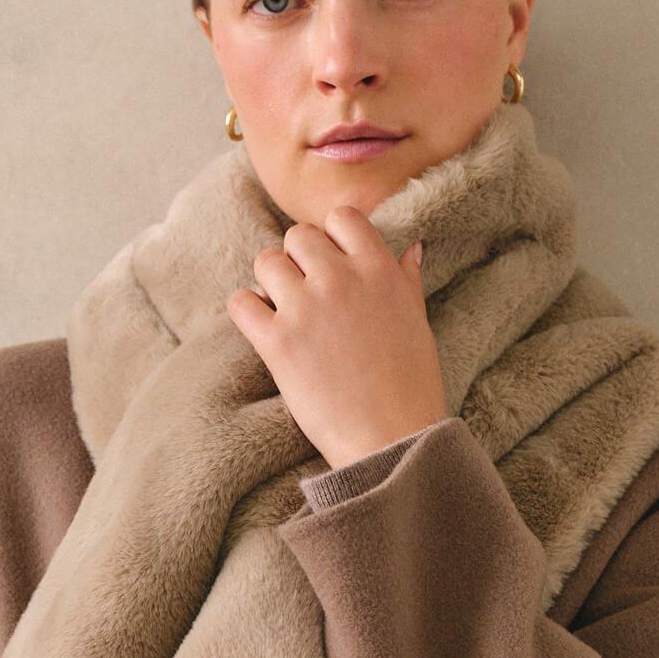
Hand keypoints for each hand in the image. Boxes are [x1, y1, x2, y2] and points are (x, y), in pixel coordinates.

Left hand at [225, 208, 447, 469]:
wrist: (391, 440)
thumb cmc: (411, 386)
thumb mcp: (418, 323)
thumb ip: (406, 281)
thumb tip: (411, 249)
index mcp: (379, 270)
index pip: (341, 218)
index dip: (332, 238)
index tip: (333, 264)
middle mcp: (341, 279)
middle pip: (298, 236)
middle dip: (298, 261)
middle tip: (306, 293)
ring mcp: (306, 308)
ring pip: (266, 261)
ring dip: (271, 283)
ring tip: (284, 311)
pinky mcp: (277, 342)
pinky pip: (241, 302)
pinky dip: (246, 312)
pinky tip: (263, 330)